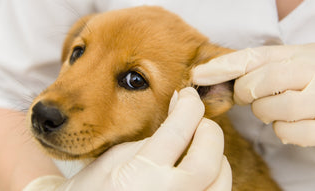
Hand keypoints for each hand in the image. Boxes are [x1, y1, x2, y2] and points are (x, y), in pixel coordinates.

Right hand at [23, 87, 231, 190]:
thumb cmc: (93, 187)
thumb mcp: (114, 156)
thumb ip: (151, 136)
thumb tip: (183, 113)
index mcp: (142, 173)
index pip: (181, 128)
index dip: (189, 104)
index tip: (187, 95)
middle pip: (210, 157)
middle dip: (209, 132)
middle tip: (197, 122)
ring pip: (221, 181)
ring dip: (215, 158)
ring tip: (197, 148)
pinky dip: (213, 179)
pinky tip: (197, 171)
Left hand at [192, 43, 314, 187]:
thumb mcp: (306, 73)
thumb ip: (272, 71)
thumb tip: (223, 77)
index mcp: (314, 53)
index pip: (261, 55)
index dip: (226, 66)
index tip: (200, 75)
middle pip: (267, 78)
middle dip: (248, 92)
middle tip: (248, 99)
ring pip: (276, 107)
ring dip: (267, 114)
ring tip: (278, 113)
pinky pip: (289, 132)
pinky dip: (284, 132)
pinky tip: (296, 128)